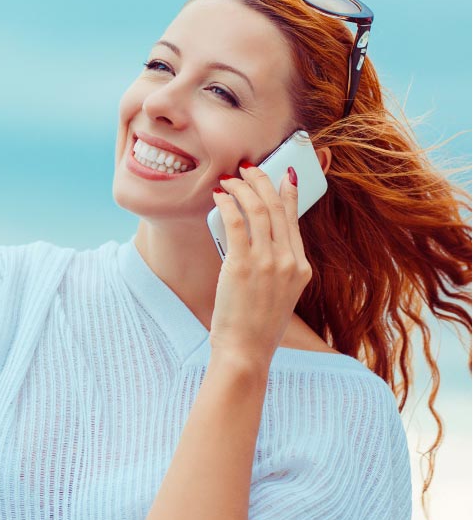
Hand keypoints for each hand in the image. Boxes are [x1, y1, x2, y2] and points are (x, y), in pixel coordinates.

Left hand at [209, 162, 312, 368]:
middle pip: (277, 207)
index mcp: (301, 268)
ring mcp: (267, 262)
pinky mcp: (242, 264)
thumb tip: (261, 241)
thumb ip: (279, 268)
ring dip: (242, 187)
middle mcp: (289, 261)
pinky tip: (219, 196)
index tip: (283, 175)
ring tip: (229, 178)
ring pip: (257, 209)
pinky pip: (236, 221)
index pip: (294, 219)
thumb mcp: (282, 295)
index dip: (288, 192)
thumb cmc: (259, 327)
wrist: (246, 351)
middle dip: (261, 180)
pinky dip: (227, 203)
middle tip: (248, 167)